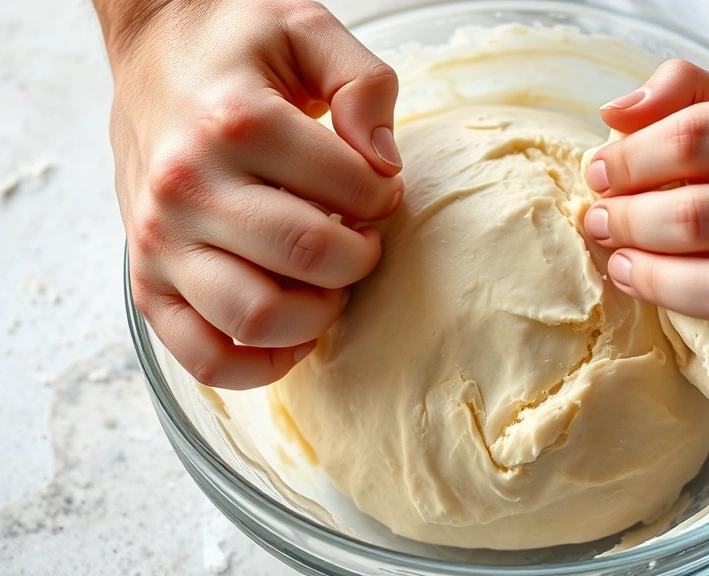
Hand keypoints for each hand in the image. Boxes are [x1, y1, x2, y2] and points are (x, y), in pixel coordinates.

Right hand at [104, 0, 403, 388]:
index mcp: (236, 123)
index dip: (387, 196)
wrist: (154, 50)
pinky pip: (202, 356)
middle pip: (311, 258)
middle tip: (360, 236)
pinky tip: (292, 335)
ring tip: (329, 281)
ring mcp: (160, 240)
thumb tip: (386, 163)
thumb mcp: (310, 30)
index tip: (379, 188)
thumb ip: (364, 83)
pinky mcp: (147, 280)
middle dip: (361, 256)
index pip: (354, 191)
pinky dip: (258, 366)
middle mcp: (188, 187)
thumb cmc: (236, 46)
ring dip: (318, 312)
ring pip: (258, 317)